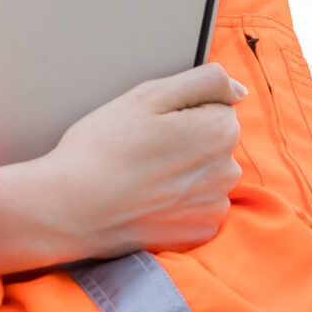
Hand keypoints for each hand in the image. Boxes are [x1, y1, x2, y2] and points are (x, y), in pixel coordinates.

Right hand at [0, 63, 244, 275]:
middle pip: (215, 141)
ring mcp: (215, 204)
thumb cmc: (103, 147)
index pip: (218, 107)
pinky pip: (199, 205)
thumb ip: (204, 82)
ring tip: (142, 173)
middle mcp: (228, 170)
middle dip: (188, 139)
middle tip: (142, 147)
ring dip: (185, 170)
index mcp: (220, 131)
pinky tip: (149, 198)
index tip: (152, 122)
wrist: (73, 207)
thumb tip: (238, 91)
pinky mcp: (202, 230)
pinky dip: (180, 201)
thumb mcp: (147, 95)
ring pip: (207, 173)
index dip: (182, 110)